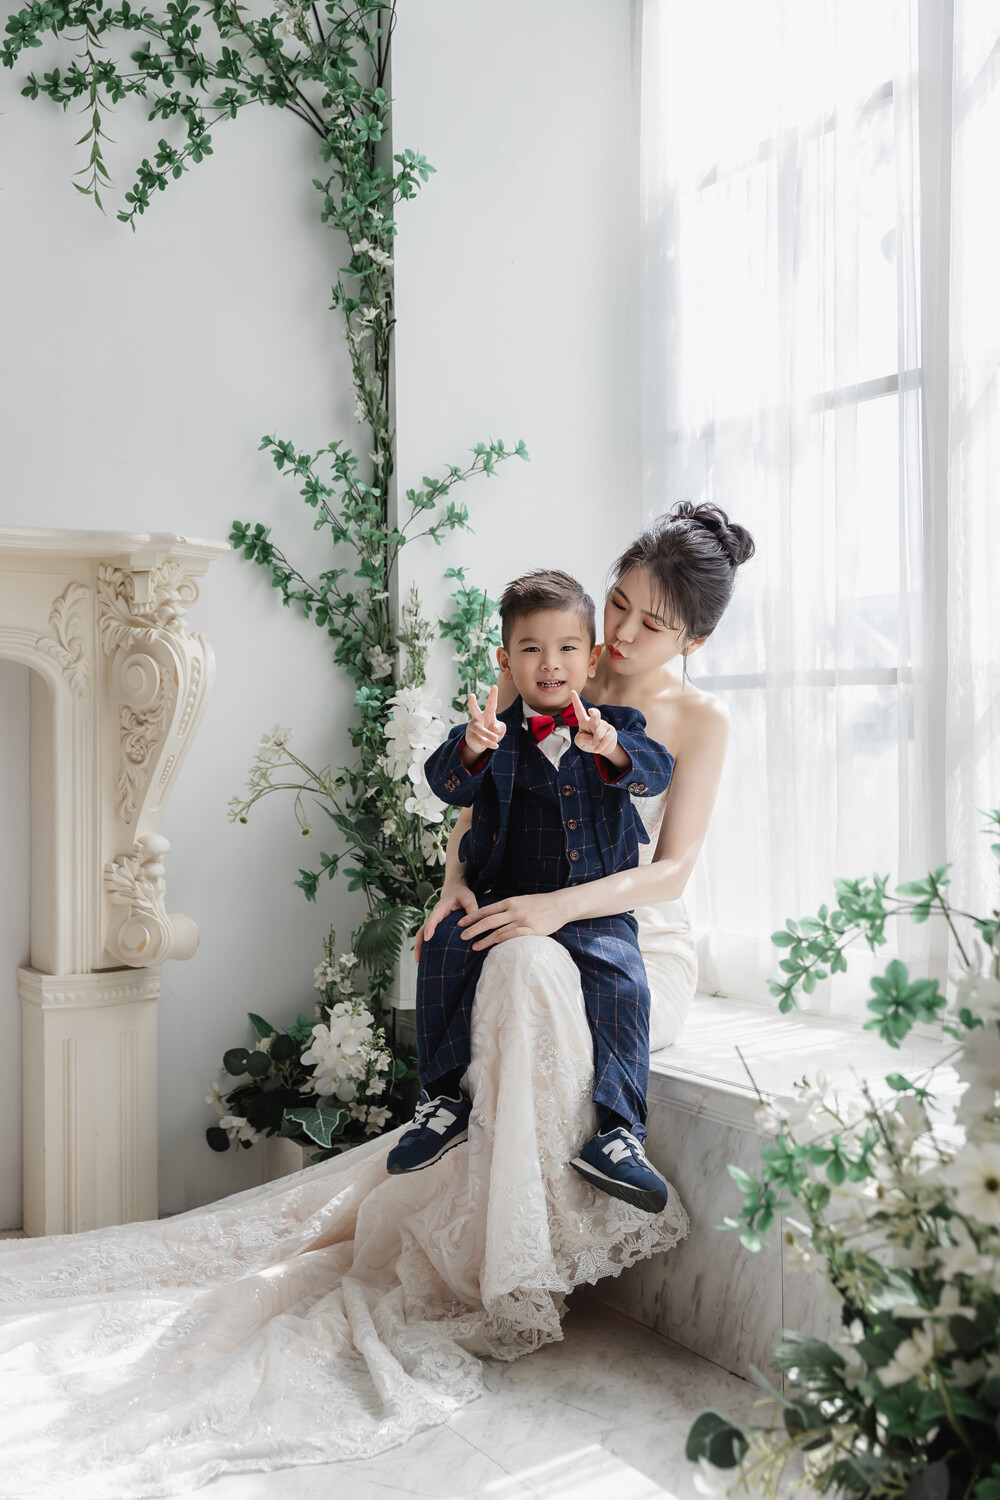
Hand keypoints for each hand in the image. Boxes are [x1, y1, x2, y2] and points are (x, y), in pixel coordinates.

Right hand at [414, 882, 478, 961]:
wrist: (454, 891)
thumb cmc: (461, 894)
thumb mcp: (468, 897)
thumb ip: (471, 906)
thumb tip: (474, 919)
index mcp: (441, 908)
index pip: (433, 918)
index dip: (430, 928)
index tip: (427, 938)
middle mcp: (434, 916)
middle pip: (422, 929)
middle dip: (419, 943)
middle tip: (418, 958)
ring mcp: (434, 923)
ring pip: (423, 935)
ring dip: (420, 947)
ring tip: (419, 962)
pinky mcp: (437, 928)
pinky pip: (430, 937)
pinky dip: (427, 947)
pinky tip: (428, 958)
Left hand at [456, 889, 570, 949]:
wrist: (560, 904)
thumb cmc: (539, 904)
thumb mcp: (521, 901)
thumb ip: (507, 908)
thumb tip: (491, 916)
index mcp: (510, 902)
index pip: (486, 910)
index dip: (472, 917)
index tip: (460, 923)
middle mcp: (514, 910)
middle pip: (489, 920)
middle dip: (473, 929)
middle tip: (461, 936)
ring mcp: (523, 920)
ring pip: (499, 931)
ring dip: (485, 939)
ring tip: (474, 946)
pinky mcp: (532, 930)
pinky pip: (515, 935)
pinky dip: (503, 940)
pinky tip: (494, 945)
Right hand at [463, 684, 506, 760]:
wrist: (481, 745)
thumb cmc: (492, 733)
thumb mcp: (501, 730)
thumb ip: (501, 727)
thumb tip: (494, 728)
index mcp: (488, 714)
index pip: (491, 704)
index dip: (493, 696)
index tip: (495, 686)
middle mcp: (479, 718)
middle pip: (474, 710)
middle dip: (472, 703)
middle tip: (471, 696)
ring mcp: (474, 727)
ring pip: (479, 729)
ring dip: (488, 734)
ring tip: (496, 738)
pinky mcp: (471, 737)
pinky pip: (481, 740)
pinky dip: (489, 743)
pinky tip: (495, 745)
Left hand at [569, 690, 617, 758]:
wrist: (603, 748)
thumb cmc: (589, 742)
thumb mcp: (580, 742)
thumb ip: (580, 739)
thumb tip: (590, 737)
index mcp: (584, 721)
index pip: (579, 711)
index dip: (576, 701)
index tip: (572, 691)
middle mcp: (594, 721)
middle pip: (595, 715)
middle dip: (594, 713)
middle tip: (591, 711)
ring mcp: (604, 726)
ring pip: (598, 733)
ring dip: (594, 741)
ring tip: (594, 743)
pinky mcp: (611, 732)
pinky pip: (605, 740)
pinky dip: (599, 746)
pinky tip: (597, 749)